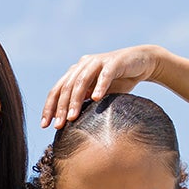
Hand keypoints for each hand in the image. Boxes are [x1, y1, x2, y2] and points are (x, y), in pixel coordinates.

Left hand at [42, 45, 171, 127]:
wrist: (142, 62)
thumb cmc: (120, 80)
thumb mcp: (99, 92)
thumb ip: (85, 100)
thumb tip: (68, 120)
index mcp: (76, 72)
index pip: (58, 90)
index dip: (50, 107)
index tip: (45, 125)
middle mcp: (83, 65)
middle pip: (66, 87)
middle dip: (60, 107)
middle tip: (58, 126)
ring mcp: (98, 62)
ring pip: (81, 81)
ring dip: (75, 100)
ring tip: (72, 117)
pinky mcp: (114, 62)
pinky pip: (105, 75)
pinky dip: (99, 86)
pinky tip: (95, 98)